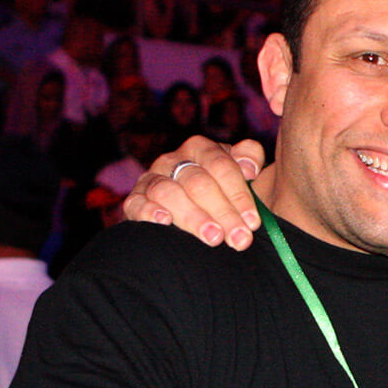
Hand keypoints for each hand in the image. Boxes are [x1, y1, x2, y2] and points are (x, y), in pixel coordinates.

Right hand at [124, 137, 265, 248]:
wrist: (192, 207)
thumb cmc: (221, 189)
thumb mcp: (238, 171)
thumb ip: (249, 158)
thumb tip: (250, 167)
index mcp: (202, 149)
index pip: (221, 166)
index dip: (239, 194)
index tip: (253, 222)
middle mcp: (174, 160)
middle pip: (198, 183)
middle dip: (222, 212)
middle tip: (239, 239)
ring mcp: (152, 178)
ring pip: (169, 192)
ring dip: (193, 216)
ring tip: (213, 237)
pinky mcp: (135, 199)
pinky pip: (136, 202)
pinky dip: (148, 211)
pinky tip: (164, 222)